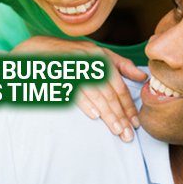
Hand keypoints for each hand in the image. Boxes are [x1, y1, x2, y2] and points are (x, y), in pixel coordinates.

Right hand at [15, 36, 147, 141]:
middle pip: (110, 93)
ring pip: (96, 95)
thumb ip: (121, 65)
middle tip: (128, 134)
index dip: (129, 106)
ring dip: (108, 114)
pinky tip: (95, 115)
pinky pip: (75, 91)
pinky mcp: (60, 75)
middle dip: (121, 115)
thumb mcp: (99, 54)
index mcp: (102, 58)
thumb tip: (143, 77)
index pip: (119, 86)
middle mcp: (91, 62)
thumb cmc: (73, 55)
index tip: (135, 123)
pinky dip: (86, 103)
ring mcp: (75, 68)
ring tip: (117, 130)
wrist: (39, 49)